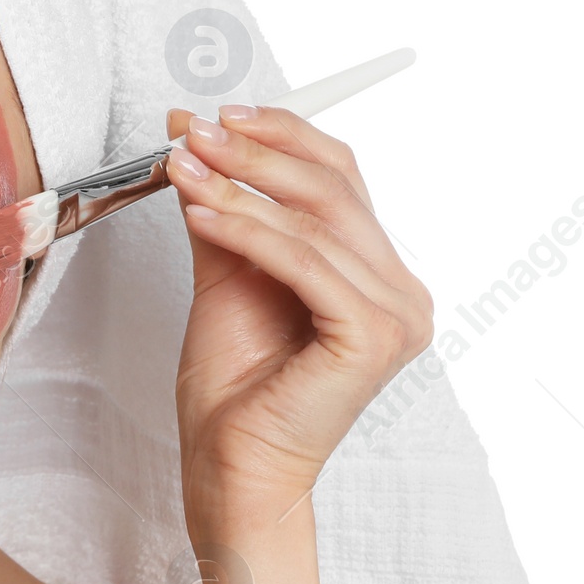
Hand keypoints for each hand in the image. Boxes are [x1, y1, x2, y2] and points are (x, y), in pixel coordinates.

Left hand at [163, 106, 433, 516]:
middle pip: (333, 188)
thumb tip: (195, 139)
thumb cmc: (233, 388)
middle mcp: (402, 292)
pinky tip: (199, 212)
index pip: (341, 177)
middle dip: (254, 151)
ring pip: (313, 223)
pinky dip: (248, 231)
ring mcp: (397, 316)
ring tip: (180, 167)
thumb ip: (224, 211)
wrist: (231, 468)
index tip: (214, 114)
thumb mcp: (225, 276)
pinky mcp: (372, 338)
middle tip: (191, 130)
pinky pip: (304, 263)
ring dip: (238, 187)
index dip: (280, 136)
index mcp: (378, 274)